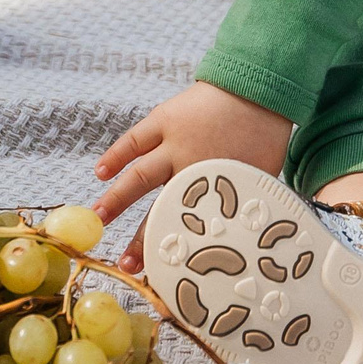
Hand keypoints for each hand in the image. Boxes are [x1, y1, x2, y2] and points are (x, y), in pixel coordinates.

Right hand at [92, 82, 291, 270]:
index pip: (191, 227)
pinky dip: (116, 155)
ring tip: (97, 219)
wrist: (259, 87)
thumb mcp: (259, 178)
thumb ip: (241, 204)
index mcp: (217, 184)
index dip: (175, 253)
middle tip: (125, 265)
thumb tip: (240, 242)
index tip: (162, 276)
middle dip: (142, 239)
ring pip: (139, 174)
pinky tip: (100, 172)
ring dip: (117, 198)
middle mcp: (191, 165)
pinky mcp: (164, 118)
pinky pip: (134, 139)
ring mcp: (174, 141)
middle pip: (162, 209)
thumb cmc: (264, 136)